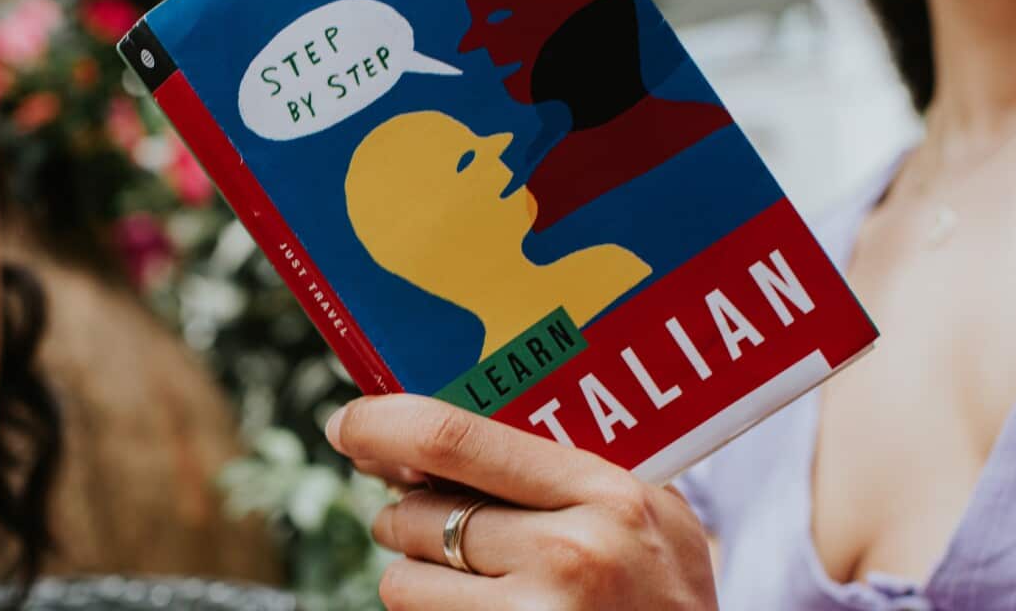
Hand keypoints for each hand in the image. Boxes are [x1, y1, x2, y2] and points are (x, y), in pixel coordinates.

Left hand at [326, 394, 717, 610]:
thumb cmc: (667, 591)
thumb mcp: (651, 508)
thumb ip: (572, 463)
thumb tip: (446, 430)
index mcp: (603, 491)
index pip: (456, 439)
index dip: (383, 425)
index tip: (348, 423)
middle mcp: (567, 553)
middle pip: (417, 513)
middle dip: (404, 513)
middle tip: (427, 516)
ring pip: (403, 580)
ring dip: (417, 574)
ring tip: (471, 578)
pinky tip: (484, 610)